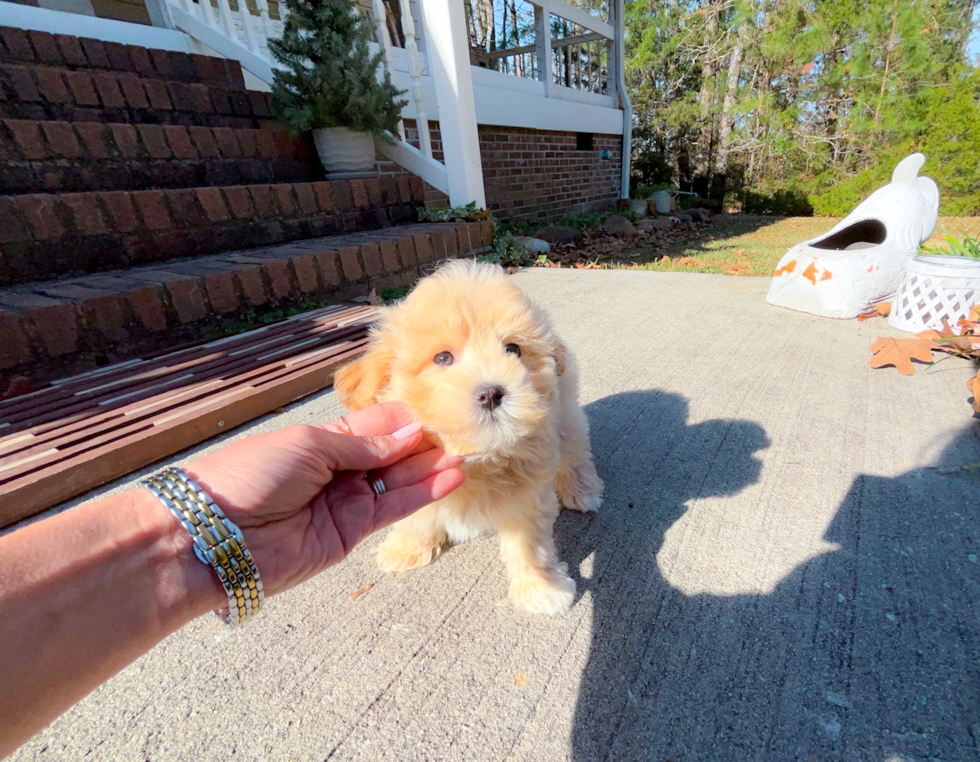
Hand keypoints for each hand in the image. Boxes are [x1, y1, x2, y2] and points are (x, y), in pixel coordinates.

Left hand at [183, 402, 464, 596]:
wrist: (211, 537)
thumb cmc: (248, 475)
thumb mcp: (308, 446)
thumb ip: (362, 444)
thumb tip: (408, 435)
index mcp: (323, 440)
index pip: (376, 425)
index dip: (406, 419)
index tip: (440, 408)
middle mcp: (338, 470)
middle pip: (392, 454)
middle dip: (425, 443)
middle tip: (466, 431)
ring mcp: (346, 502)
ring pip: (398, 481)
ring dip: (431, 467)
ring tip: (467, 452)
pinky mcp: (351, 533)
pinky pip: (394, 509)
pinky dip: (424, 494)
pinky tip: (451, 477)